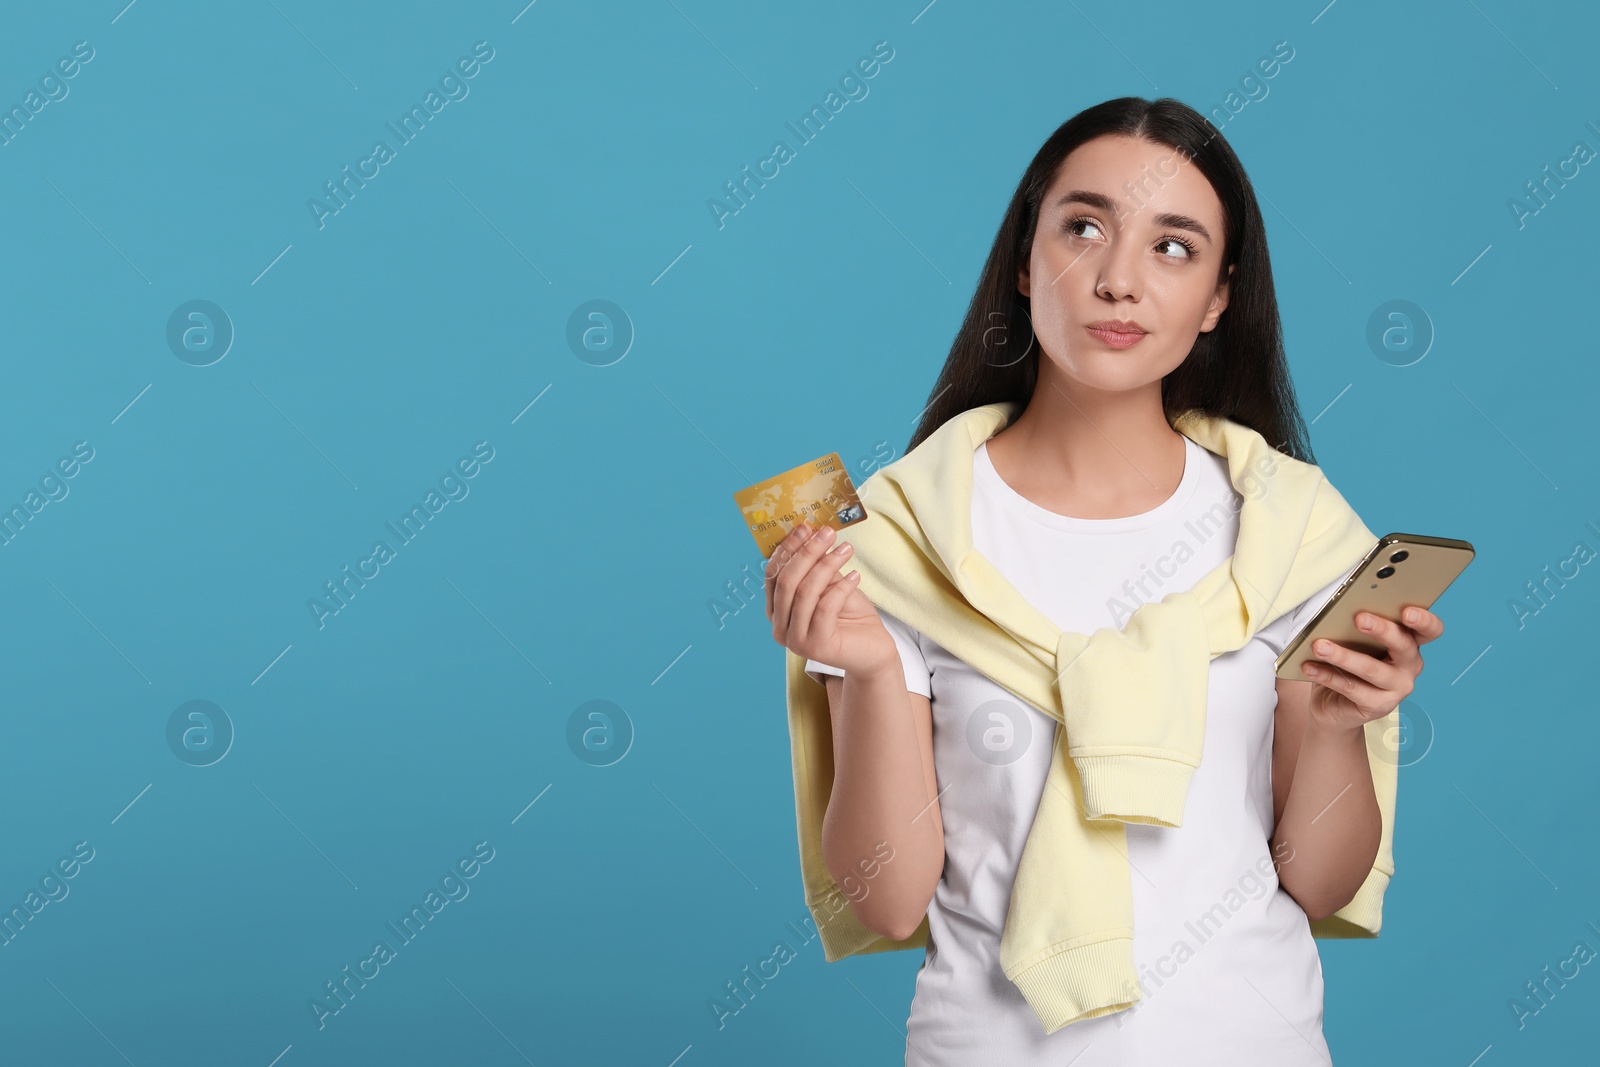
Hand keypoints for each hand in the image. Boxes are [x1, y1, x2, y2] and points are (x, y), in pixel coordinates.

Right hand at [765, 522, 895, 673]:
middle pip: (787, 582)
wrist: (872, 650)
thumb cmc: (849, 616)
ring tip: (846, 549)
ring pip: (806, 593)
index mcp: (776, 611)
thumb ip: (816, 566)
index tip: (805, 527)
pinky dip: (842, 587)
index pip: (774, 574)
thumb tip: (812, 533)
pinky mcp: (816, 647)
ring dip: (827, 565)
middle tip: (827, 533)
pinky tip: (856, 575)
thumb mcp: (830, 585)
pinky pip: (825, 607)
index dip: (788, 549)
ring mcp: (796, 640)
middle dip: (807, 552)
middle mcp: (780, 628)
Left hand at [1299, 606, 1442, 732]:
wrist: (1334, 705)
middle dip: (1382, 630)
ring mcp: (1397, 689)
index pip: (1430, 630)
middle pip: (1404, 646)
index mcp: (1410, 643)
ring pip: (1372, 670)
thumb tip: (1337, 610)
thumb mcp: (1353, 642)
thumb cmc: (1346, 664)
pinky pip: (1350, 688)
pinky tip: (1309, 666)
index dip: (1424, 621)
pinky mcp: (1378, 707)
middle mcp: (1410, 666)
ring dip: (1343, 656)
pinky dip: (1326, 675)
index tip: (1407, 611)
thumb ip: (1354, 627)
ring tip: (1319, 645)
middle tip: (1359, 618)